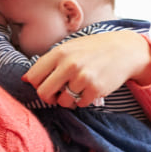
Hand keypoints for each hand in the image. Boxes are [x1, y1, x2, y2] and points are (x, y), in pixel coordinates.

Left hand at [24, 30, 150, 107]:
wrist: (125, 50)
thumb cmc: (94, 49)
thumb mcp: (70, 47)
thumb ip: (49, 61)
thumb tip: (25, 79)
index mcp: (59, 52)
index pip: (33, 77)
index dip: (37, 84)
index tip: (46, 84)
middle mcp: (69, 65)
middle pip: (43, 93)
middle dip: (49, 97)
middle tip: (58, 94)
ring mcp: (83, 78)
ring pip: (62, 102)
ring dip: (68, 99)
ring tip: (78, 89)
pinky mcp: (96, 89)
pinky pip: (80, 104)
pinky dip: (83, 100)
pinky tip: (90, 89)